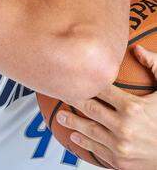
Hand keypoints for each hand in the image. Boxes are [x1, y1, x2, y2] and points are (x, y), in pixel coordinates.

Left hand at [55, 45, 156, 169]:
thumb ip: (154, 66)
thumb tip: (136, 48)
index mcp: (133, 107)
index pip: (101, 89)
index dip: (86, 81)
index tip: (74, 74)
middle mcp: (124, 126)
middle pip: (90, 108)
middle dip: (72, 99)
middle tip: (59, 92)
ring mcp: (121, 146)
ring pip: (89, 130)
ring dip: (72, 122)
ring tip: (60, 115)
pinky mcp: (120, 162)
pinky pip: (97, 149)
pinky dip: (84, 142)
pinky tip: (74, 136)